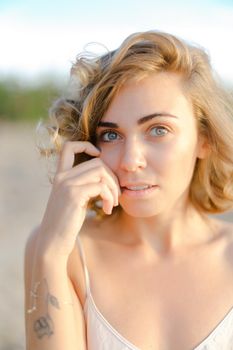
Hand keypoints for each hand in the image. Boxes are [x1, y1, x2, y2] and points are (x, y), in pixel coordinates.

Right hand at [36, 141, 120, 257]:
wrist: (52, 242)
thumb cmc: (66, 223)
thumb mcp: (72, 200)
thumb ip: (83, 186)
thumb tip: (106, 178)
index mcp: (60, 175)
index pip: (69, 147)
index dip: (86, 145)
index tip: (99, 156)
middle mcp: (62, 176)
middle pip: (97, 162)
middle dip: (112, 177)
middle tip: (115, 195)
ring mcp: (67, 184)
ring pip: (101, 172)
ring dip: (113, 188)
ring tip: (112, 203)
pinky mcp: (74, 195)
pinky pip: (101, 187)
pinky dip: (109, 197)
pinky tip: (107, 209)